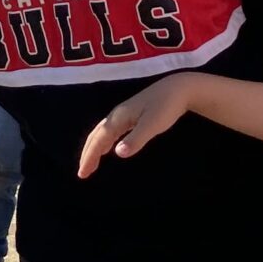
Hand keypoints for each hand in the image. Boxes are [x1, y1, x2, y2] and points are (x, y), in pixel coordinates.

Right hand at [77, 77, 194, 178]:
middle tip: (83, 172)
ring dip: (94, 148)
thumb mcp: (153, 125)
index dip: (90, 156)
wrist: (179, 88)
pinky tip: (107, 148)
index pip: (99, 140)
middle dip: (87, 154)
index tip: (83, 173)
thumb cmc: (167, 106)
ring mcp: (123, 114)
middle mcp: (117, 115)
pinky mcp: (131, 115)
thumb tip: (117, 153)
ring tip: (90, 163)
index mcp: (119, 118)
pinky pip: (110, 131)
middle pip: (96, 136)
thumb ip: (136, 139)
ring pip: (102, 133)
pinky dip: (104, 142)